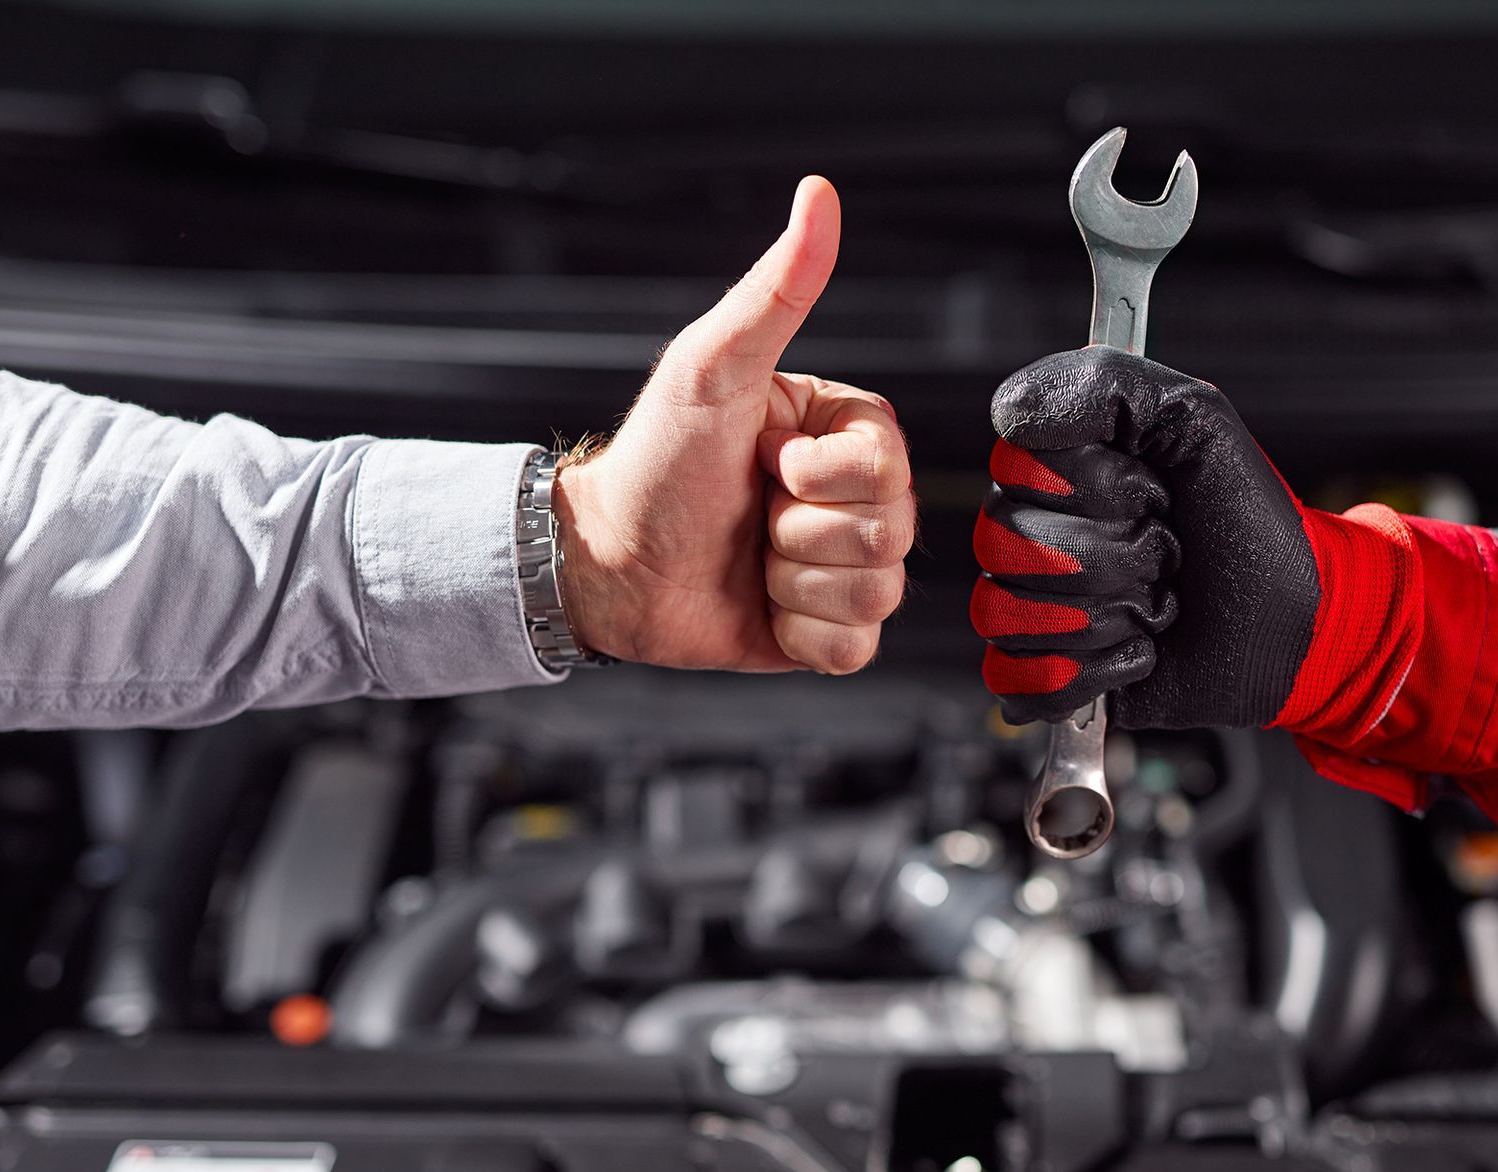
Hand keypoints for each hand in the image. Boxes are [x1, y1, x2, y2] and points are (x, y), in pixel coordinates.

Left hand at [553, 177, 914, 673]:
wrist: (605, 563)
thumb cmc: (656, 460)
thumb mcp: (714, 366)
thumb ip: (777, 288)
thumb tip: (819, 195)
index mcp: (845, 434)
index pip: (888, 465)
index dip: (818, 474)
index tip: (762, 458)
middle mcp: (854, 499)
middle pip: (892, 533)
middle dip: (801, 533)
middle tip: (749, 513)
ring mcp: (844, 568)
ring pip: (876, 594)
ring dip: (793, 583)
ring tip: (749, 558)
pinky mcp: (826, 632)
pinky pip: (854, 650)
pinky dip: (799, 635)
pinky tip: (760, 606)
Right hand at [972, 347, 1327, 728]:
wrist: (1293, 623)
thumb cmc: (1248, 525)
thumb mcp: (1198, 423)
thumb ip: (1107, 386)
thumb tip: (1013, 414)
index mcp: (1056, 469)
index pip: (1016, 466)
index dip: (1097, 487)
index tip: (1158, 493)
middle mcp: (1033, 531)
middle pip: (1007, 543)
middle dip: (1112, 558)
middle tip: (1167, 556)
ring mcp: (1032, 606)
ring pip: (1006, 613)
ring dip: (1106, 618)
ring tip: (1156, 609)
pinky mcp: (1041, 676)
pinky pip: (1013, 679)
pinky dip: (1087, 675)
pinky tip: (1135, 654)